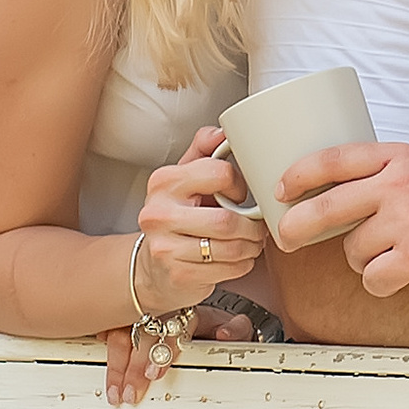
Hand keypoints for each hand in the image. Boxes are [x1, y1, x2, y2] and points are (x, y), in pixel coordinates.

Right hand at [101, 301, 260, 407]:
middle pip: (143, 337)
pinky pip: (112, 324)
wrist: (207, 307)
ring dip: (117, 364)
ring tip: (114, 391)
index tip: (155, 373)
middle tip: (130, 393)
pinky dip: (103, 336)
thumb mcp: (234, 326)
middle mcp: (162, 310)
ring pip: (124, 334)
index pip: (172, 330)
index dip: (164, 352)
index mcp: (188, 310)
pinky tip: (97, 347)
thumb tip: (224, 333)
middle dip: (134, 368)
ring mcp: (144, 313)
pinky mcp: (130, 317)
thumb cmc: (217, 324)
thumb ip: (237, 330)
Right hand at [132, 128, 267, 320]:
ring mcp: (165, 247)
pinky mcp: (177, 275)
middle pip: (227, 219)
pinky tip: (238, 259)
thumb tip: (221, 133)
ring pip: (230, 247)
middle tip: (256, 226)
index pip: (219, 174)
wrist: (152, 266)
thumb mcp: (184, 178)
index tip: (239, 195)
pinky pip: (226, 269)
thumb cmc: (176, 217)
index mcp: (163, 181)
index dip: (239, 186)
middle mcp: (158, 213)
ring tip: (251, 242)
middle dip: (252, 226)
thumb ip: (203, 151)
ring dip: (250, 246)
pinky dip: (242, 265)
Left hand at [275, 141, 408, 296]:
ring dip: (364, 260)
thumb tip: (329, 194)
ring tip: (396, 255)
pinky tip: (404, 275)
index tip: (280, 190)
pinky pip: (373, 277)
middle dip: (296, 227)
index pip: (333, 158)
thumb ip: (384, 176)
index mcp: (400, 157)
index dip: (298, 175)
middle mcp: (401, 184)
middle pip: (325, 206)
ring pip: (351, 249)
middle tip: (288, 239)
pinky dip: (382, 282)